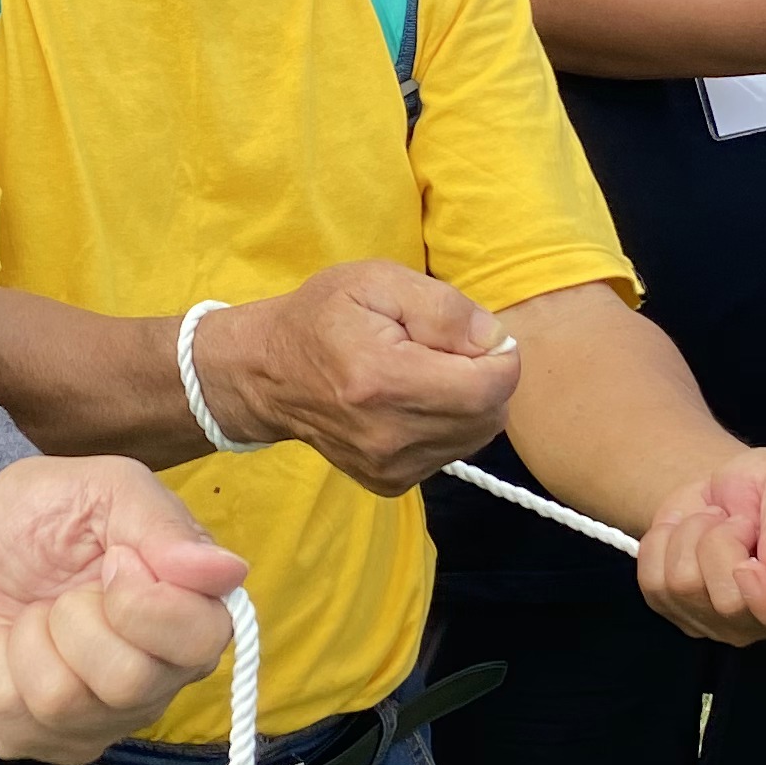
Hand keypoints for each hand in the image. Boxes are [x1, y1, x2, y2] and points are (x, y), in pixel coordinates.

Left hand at [0, 454, 252, 764]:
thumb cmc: (46, 517)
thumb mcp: (105, 490)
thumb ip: (164, 525)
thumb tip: (227, 569)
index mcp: (189, 618)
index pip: (202, 641)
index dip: (146, 603)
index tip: (114, 560)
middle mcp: (157, 682)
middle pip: (129, 682)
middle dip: (75, 618)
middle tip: (65, 591)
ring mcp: (98, 720)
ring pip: (62, 701)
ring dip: (30, 638)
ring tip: (34, 614)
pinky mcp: (39, 740)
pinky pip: (11, 714)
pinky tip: (5, 643)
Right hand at [206, 260, 521, 492]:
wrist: (270, 374)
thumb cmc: (323, 318)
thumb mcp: (377, 281)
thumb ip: (442, 308)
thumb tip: (494, 340)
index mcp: (384, 380)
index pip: (490, 385)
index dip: (496, 352)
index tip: (463, 334)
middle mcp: (388, 436)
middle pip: (490, 414)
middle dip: (482, 376)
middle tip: (438, 350)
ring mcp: (389, 467)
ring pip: (476, 435)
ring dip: (466, 401)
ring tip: (422, 373)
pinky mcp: (391, 483)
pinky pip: (451, 451)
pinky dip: (446, 424)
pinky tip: (410, 401)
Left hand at [631, 448, 765, 647]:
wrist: (723, 489)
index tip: (749, 566)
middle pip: (730, 604)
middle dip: (723, 541)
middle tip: (737, 519)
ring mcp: (722, 624)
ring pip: (685, 587)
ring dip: (692, 534)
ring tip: (714, 521)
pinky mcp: (680, 614)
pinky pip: (653, 583)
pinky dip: (662, 543)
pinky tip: (687, 534)